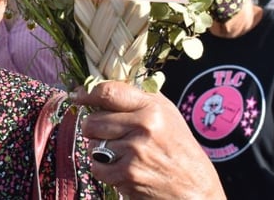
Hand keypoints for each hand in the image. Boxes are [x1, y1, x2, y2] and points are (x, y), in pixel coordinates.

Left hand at [71, 81, 224, 199]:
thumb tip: (104, 83)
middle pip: (93, 121)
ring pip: (92, 145)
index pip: (108, 92)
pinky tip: (120, 167)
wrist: (195, 189)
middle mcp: (143, 127)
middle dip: (93, 127)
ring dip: (100, 149)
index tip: (78, 96)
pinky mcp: (128, 175)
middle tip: (104, 132)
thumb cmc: (179, 147)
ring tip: (119, 152)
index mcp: (152, 108)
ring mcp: (134, 152)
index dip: (87, 93)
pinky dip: (103, 168)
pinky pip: (97, 167)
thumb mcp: (167, 114)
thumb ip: (139, 97)